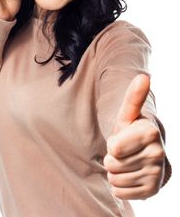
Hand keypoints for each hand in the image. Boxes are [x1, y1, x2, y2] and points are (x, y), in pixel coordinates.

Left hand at [103, 74, 164, 199]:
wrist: (147, 153)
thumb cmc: (133, 130)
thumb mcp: (128, 114)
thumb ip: (134, 96)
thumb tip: (143, 77)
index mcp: (151, 132)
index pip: (113, 148)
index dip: (113, 143)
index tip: (123, 138)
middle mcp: (158, 153)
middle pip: (111, 164)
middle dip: (112, 158)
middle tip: (124, 152)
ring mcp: (157, 174)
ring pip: (114, 179)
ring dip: (116, 171)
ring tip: (127, 162)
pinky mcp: (152, 191)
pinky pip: (120, 192)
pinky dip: (120, 185)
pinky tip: (130, 174)